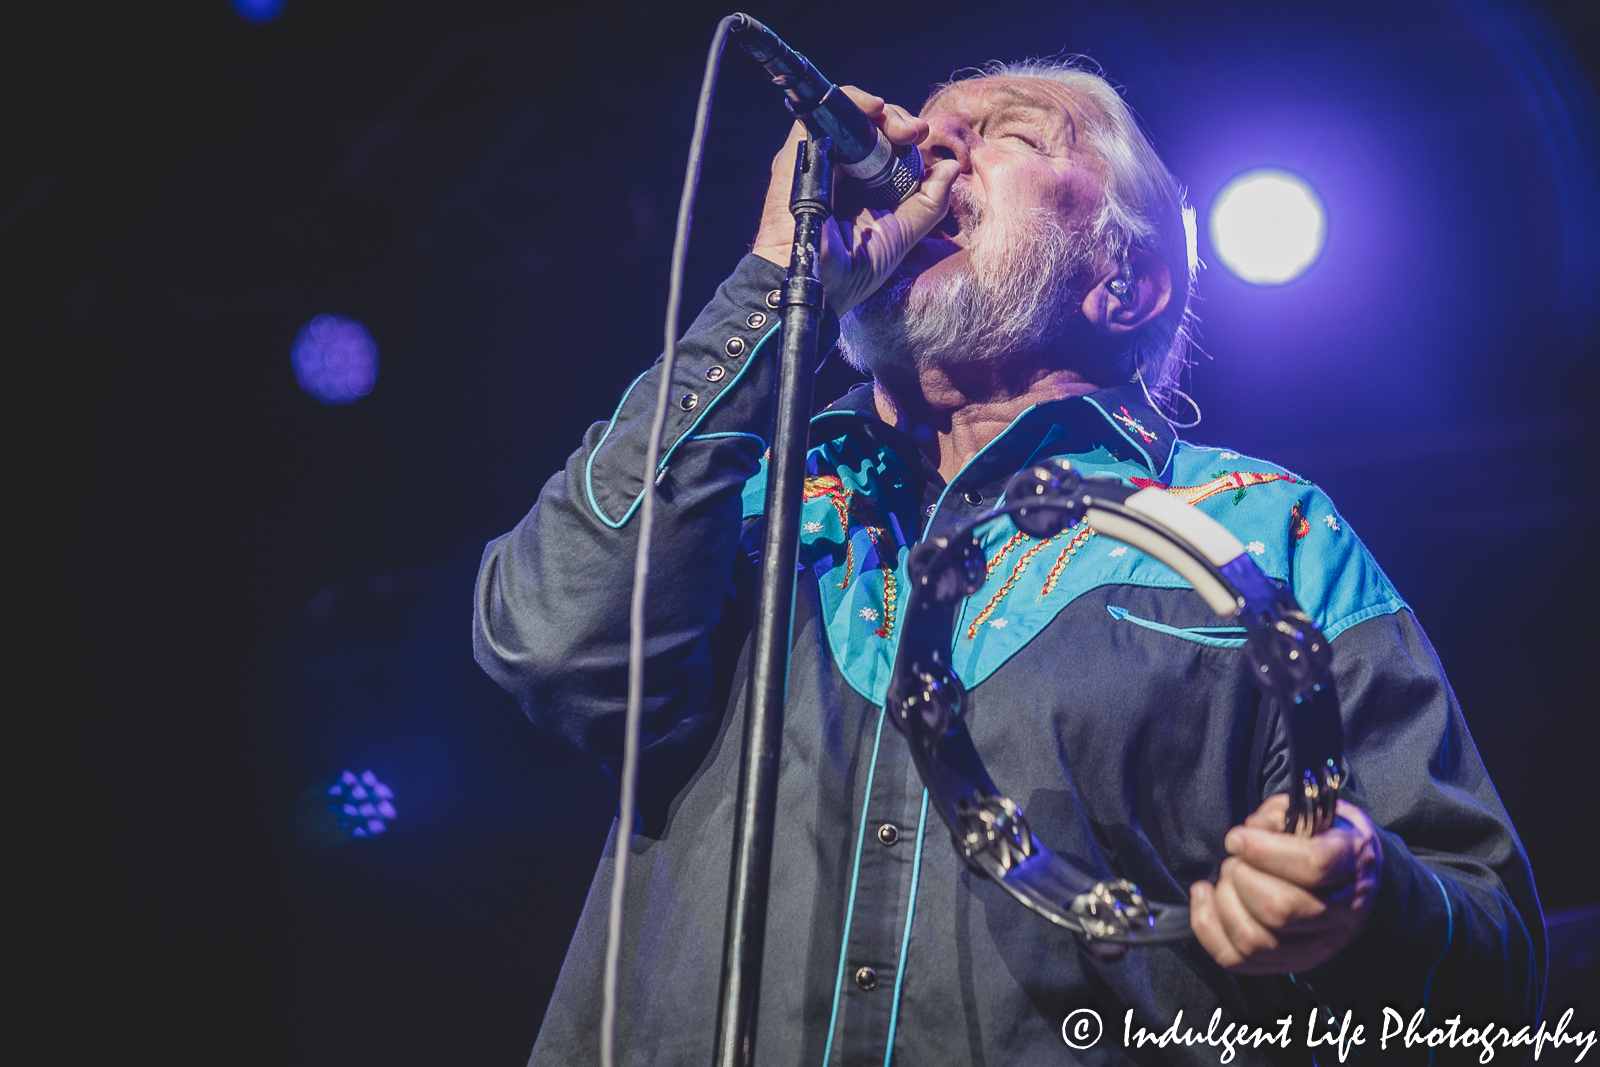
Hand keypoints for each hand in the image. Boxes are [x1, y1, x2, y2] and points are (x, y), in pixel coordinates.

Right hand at [750, 86, 963, 316]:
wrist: (817, 283)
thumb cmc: (853, 270)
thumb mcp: (903, 234)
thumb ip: (930, 202)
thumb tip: (951, 168)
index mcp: (862, 187)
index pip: (884, 145)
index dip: (905, 137)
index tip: (923, 140)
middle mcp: (839, 168)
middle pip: (870, 125)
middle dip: (897, 121)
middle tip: (915, 133)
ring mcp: (819, 158)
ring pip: (850, 114)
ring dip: (881, 112)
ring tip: (902, 128)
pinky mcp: (800, 151)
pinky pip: (824, 111)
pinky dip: (851, 101)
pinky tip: (874, 108)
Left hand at [1190, 794, 1382, 973]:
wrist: (1353, 876)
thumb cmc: (1324, 839)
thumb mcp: (1310, 811)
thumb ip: (1278, 815)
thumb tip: (1253, 829)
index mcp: (1351, 864)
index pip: (1313, 865)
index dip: (1264, 850)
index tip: (1238, 838)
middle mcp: (1340, 913)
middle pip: (1279, 908)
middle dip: (1241, 877)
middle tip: (1236, 858)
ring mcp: (1316, 946)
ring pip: (1254, 940)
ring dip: (1224, 902)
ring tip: (1227, 878)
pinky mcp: (1288, 963)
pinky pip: (1235, 959)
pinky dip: (1207, 927)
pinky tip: (1205, 896)